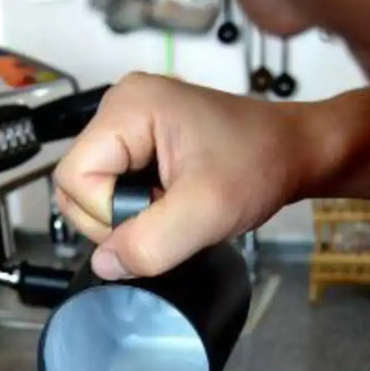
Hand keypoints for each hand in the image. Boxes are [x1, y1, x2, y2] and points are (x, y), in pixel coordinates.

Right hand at [53, 72, 309, 279]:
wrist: (295, 151)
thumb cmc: (260, 164)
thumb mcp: (206, 211)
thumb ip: (150, 243)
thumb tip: (104, 264)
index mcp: (128, 106)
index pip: (74, 177)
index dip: (108, 213)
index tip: (161, 212)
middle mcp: (119, 106)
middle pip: (76, 185)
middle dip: (116, 217)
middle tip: (169, 212)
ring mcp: (127, 122)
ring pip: (92, 192)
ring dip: (128, 216)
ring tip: (173, 206)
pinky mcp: (137, 141)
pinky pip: (112, 188)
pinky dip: (137, 207)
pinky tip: (169, 201)